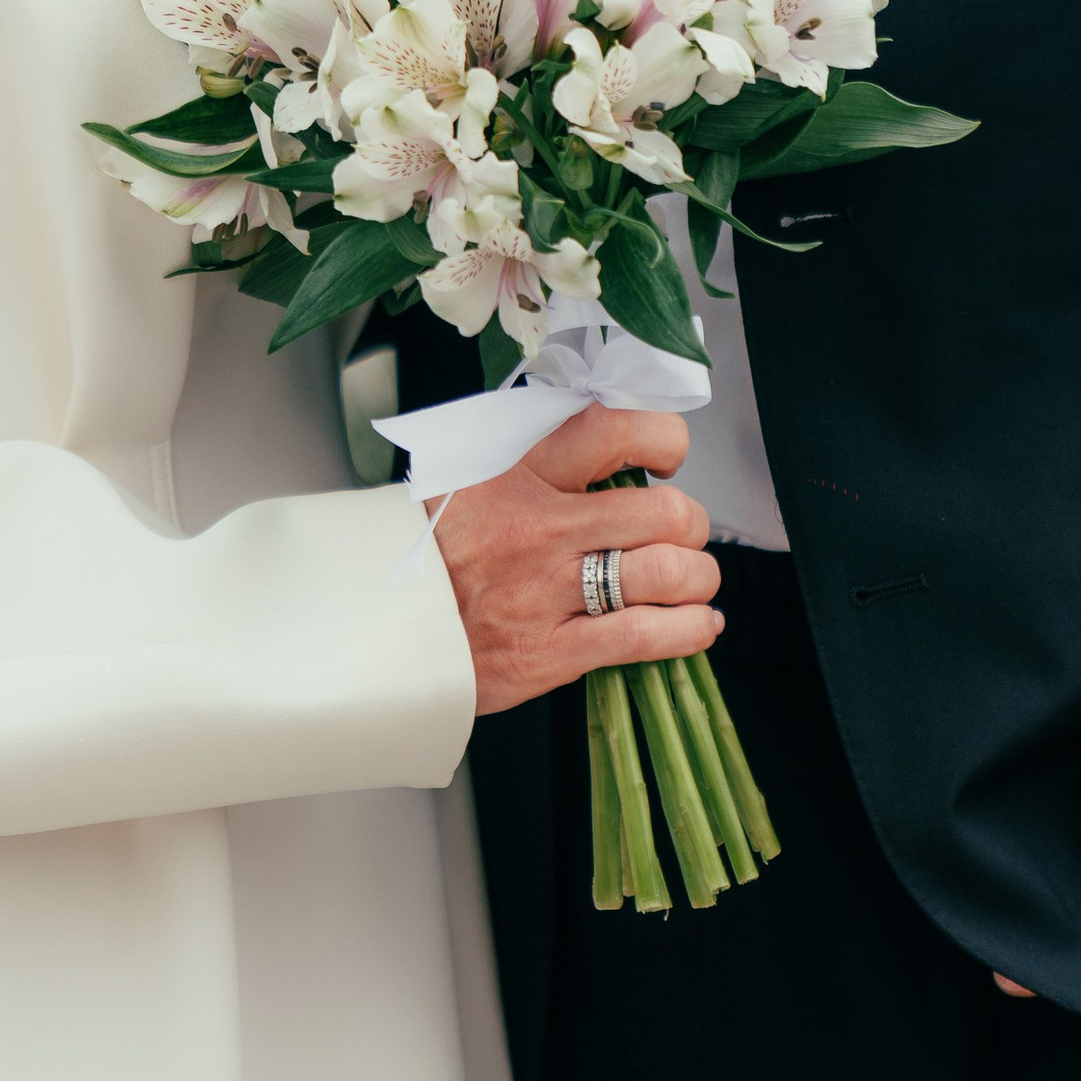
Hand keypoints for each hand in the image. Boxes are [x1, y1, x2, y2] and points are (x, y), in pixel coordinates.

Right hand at [430, 402, 721, 714]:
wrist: (381, 625)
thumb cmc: (430, 552)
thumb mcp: (469, 478)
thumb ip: (533, 459)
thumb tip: (602, 444)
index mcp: (520, 473)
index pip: (613, 430)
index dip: (661, 439)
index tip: (666, 455)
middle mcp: (543, 527)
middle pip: (663, 513)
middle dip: (691, 525)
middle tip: (683, 532)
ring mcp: (550, 591)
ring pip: (666, 574)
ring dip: (697, 578)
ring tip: (692, 579)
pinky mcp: (554, 650)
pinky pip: (646, 635)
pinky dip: (690, 629)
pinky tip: (698, 623)